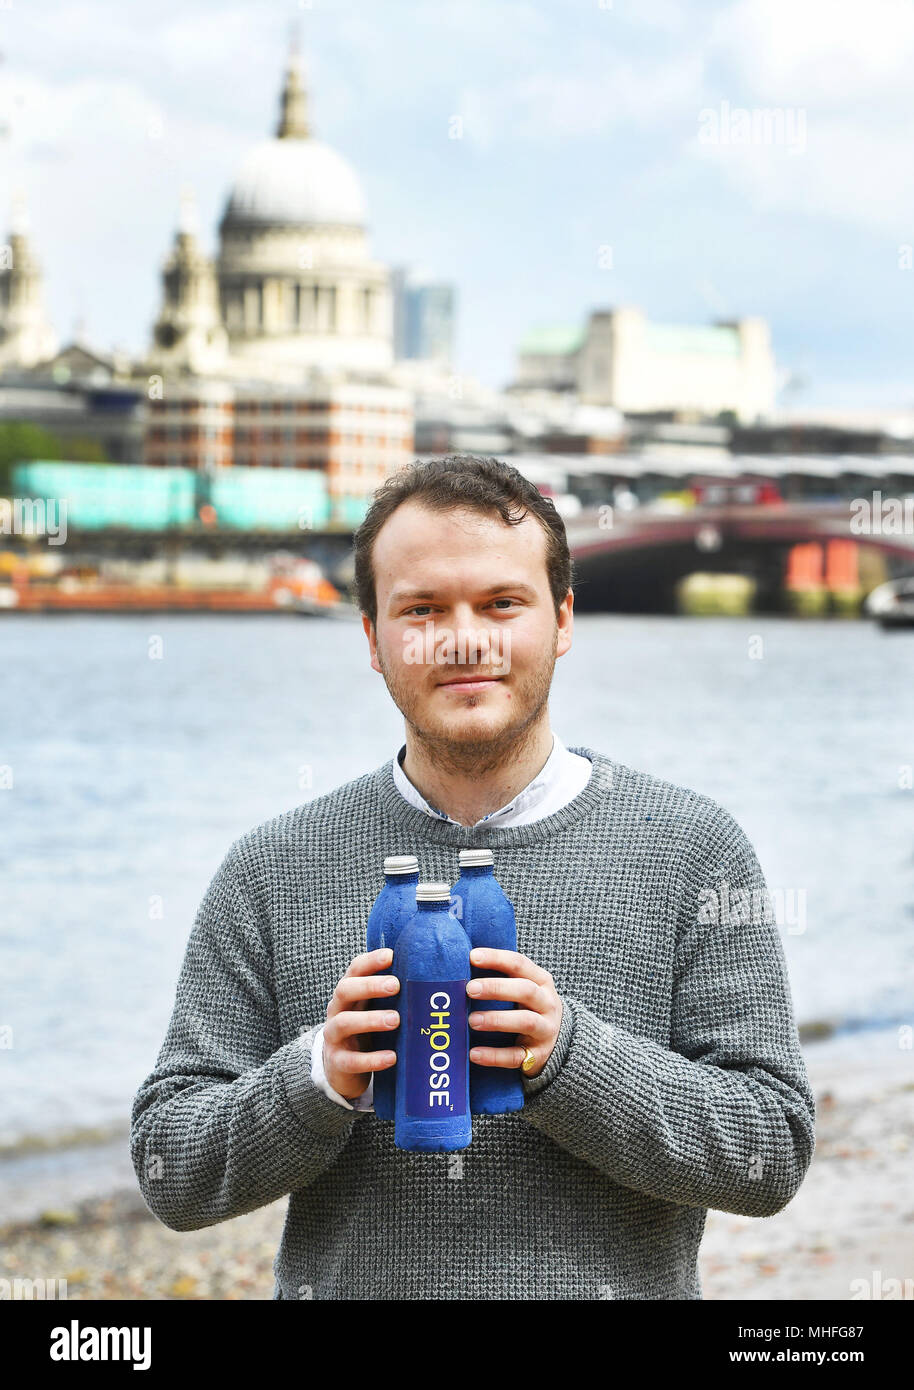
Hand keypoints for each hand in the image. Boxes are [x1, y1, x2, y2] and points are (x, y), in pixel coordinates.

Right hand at [323, 947, 399, 1099]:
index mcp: (349, 992)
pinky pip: (351, 1061)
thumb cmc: (367, 1030)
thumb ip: (393, 995)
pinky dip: (372, 1059)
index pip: (355, 969)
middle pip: (345, 990)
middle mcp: (337, 1009)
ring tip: (395, 1020)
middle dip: (370, 986)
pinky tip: (391, 1058)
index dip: (371, 961)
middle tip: (396, 985)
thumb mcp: (375, 1008)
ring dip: (370, 1020)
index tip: (391, 955)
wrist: (342, 1067)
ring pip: (344, 1023)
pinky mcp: (338, 1062)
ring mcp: (334, 1036)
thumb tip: (432, 976)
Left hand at [466, 948, 562, 1078]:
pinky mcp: (537, 1055)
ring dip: (497, 1020)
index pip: (519, 963)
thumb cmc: (528, 1005)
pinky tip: (474, 1054)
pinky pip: (516, 1056)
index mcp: (540, 980)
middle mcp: (547, 1003)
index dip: (496, 958)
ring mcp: (545, 1029)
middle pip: (525, 990)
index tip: (473, 957)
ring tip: (472, 1020)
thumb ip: (500, 978)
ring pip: (526, 1021)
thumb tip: (460, 968)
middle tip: (470, 989)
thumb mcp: (522, 987)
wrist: (556, 1039)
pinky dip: (494, 1056)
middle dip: (496, 988)